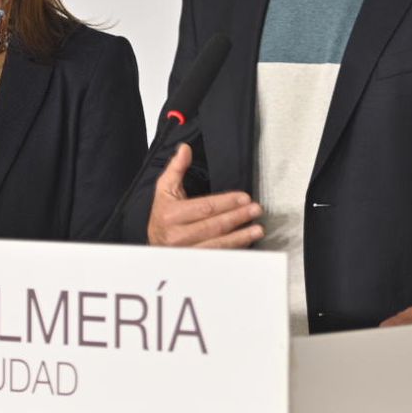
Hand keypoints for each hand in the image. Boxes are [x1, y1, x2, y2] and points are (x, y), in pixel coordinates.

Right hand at [146, 143, 263, 248]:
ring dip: (240, 237)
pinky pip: (218, 257)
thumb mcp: (164, 189)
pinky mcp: (194, 264)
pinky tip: (246, 243)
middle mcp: (177, 236)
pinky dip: (234, 250)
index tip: (244, 197)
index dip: (226, 202)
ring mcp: (186, 252)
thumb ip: (176, 168)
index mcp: (171, 215)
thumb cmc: (163, 215)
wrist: (154, 243)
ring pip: (218, 244)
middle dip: (237, 217)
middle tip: (256, 210)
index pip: (204, 207)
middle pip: (213, 226)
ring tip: (257, 229)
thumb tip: (185, 148)